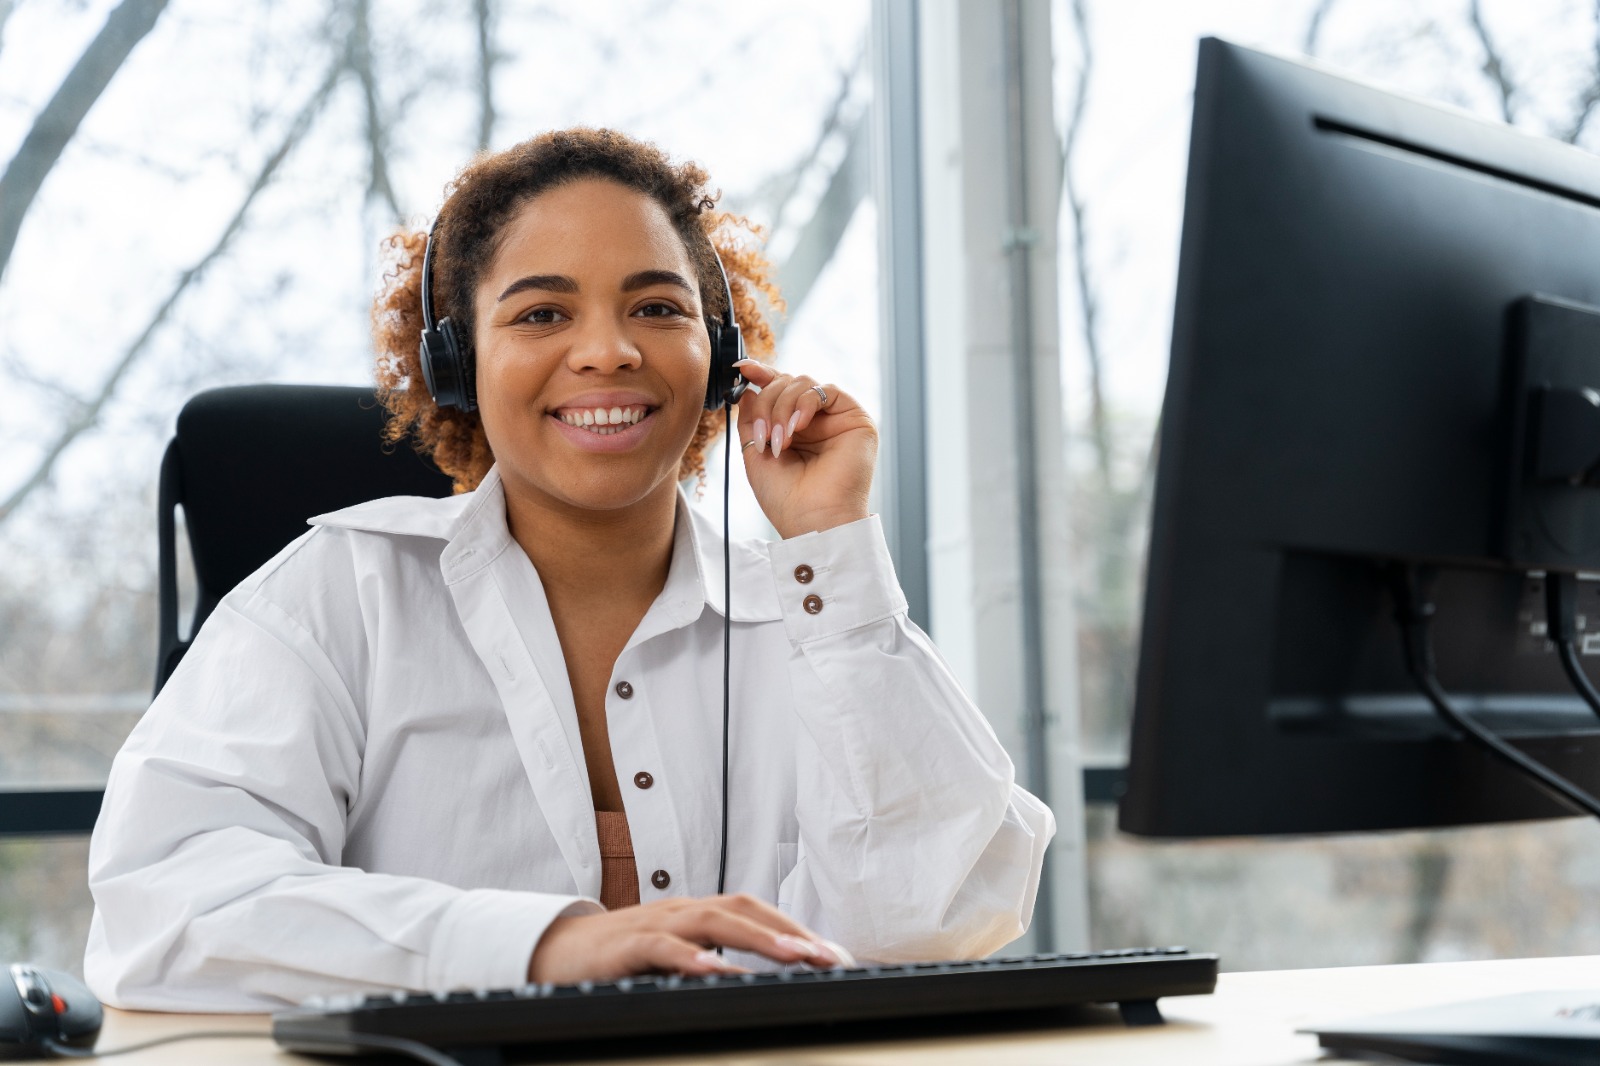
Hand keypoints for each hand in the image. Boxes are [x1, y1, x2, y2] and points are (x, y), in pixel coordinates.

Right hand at [526, 893, 853, 983]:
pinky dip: (693, 956)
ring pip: (712, 919)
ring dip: (758, 937)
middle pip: (742, 906)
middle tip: (828, 957)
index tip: (834, 956)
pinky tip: (718, 969)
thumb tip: (757, 980)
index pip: (754, 909)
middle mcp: (680, 910)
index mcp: (695, 912)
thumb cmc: (617, 957)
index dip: (795, 927)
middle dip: (789, 930)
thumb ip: (710, 960)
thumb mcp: (672, 957)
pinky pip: (662, 947)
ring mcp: (653, 923)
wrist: (553, 951)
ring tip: (793, 956)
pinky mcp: (624, 946)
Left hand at [733, 361, 876, 539]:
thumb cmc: (786, 498)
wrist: (812, 521)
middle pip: (786, 383)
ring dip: (783, 407)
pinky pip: (826, 390)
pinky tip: (798, 427)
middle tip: (764, 434)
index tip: (742, 369)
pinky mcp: (855, 419)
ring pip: (803, 383)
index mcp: (793, 428)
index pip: (777, 390)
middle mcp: (815, 421)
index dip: (761, 375)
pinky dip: (805, 404)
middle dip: (767, 402)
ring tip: (780, 440)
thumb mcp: (755, 452)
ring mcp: (835, 419)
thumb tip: (749, 387)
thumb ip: (751, 417)